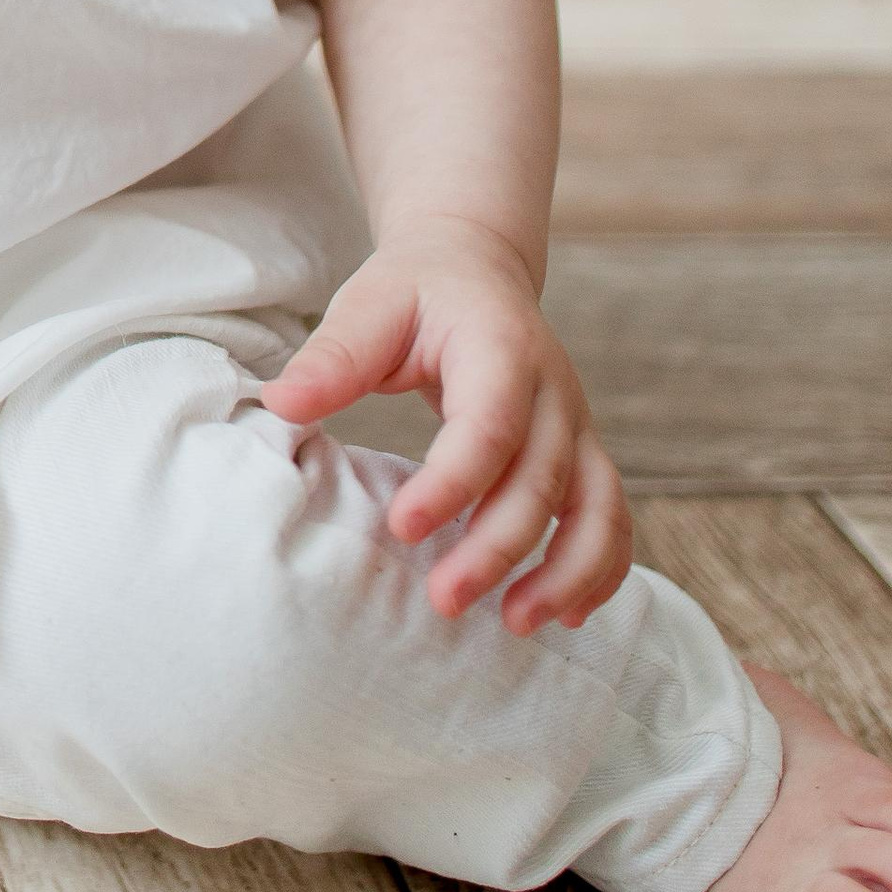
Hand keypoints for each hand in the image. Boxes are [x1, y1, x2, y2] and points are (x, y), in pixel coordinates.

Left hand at [262, 220, 630, 633]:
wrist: (474, 267)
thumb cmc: (414, 291)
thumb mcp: (368, 304)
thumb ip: (334, 356)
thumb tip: (281, 404)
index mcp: (499, 348)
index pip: (488, 425)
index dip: (452, 482)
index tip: (401, 528)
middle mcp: (553, 390)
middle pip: (541, 480)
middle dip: (497, 548)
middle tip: (443, 601)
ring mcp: (577, 424)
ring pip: (596, 507)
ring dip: (566, 572)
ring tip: (516, 624)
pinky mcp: (582, 453)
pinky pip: (610, 517)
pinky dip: (601, 569)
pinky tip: (566, 615)